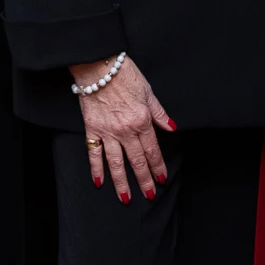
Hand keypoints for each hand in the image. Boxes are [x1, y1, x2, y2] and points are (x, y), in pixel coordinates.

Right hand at [71, 55, 174, 201]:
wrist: (99, 66)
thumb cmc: (125, 75)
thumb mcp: (149, 92)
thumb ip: (159, 113)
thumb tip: (172, 128)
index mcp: (142, 121)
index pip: (152, 150)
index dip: (158, 166)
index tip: (162, 179)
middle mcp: (126, 130)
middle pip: (137, 161)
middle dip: (144, 180)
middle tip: (149, 195)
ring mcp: (107, 132)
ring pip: (116, 163)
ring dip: (122, 182)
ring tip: (126, 198)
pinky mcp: (92, 129)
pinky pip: (94, 153)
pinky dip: (96, 169)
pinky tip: (99, 183)